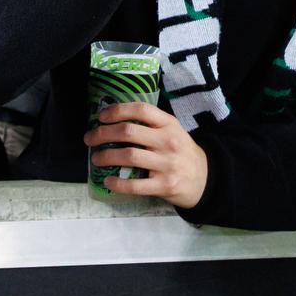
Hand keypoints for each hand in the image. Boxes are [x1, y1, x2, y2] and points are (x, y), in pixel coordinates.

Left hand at [86, 103, 207, 206]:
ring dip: (106, 156)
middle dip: (103, 134)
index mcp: (169, 124)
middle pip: (128, 132)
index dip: (118, 111)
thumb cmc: (182, 152)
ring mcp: (167, 164)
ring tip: (96, 159)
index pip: (141, 110)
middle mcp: (168, 141)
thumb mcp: (173, 131)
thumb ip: (151, 125)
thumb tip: (114, 122)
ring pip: (129, 156)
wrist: (205, 178)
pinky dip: (117, 183)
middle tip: (90, 139)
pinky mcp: (164, 185)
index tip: (101, 117)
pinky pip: (135, 184)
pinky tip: (107, 181)